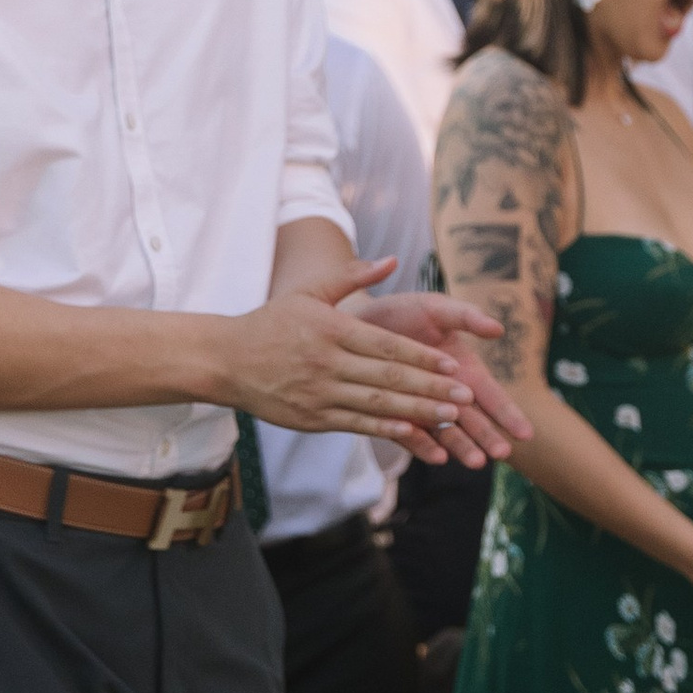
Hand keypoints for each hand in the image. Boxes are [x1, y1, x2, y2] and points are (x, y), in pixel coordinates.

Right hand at [219, 260, 475, 448]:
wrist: (224, 359)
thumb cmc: (272, 322)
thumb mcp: (309, 292)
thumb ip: (352, 277)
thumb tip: (393, 260)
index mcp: (332, 330)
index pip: (387, 347)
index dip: (423, 359)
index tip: (455, 366)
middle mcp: (327, 363)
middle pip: (389, 379)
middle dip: (432, 390)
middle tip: (467, 397)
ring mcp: (319, 394)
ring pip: (377, 406)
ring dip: (418, 413)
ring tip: (452, 418)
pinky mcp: (312, 419)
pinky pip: (356, 425)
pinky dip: (386, 429)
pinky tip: (413, 432)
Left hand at [348, 290, 533, 466]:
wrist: (358, 321)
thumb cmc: (403, 313)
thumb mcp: (437, 308)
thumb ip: (466, 317)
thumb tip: (499, 330)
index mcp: (464, 372)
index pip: (492, 397)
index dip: (509, 414)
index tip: (525, 433)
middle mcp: (447, 395)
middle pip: (474, 421)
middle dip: (488, 437)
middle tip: (502, 453)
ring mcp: (421, 409)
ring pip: (446, 434)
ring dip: (462, 448)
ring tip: (476, 462)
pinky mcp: (393, 418)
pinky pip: (410, 437)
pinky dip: (424, 447)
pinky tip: (438, 457)